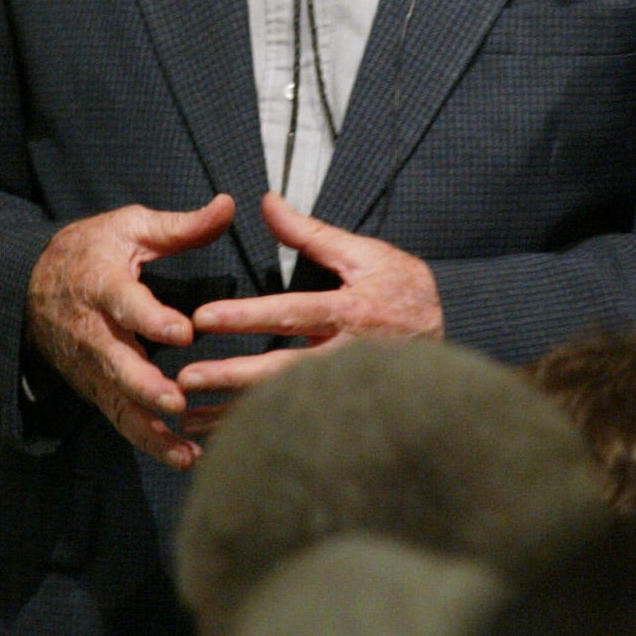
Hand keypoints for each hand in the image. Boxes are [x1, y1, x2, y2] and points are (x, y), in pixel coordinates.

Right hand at [25, 193, 234, 469]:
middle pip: (115, 362)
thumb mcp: (129, 227)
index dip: (152, 318)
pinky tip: (185, 457)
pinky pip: (121, 418)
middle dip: (144, 385)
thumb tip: (227, 205)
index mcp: (101, 283)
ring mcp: (91, 365)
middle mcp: (92, 331)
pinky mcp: (96, 388)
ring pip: (118, 401)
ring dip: (150, 428)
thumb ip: (180, 226)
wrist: (32, 285)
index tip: (185, 331)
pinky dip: (149, 440)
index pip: (124, 303)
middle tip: (175, 401)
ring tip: (185, 448)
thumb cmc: (92, 251)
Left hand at [175, 192, 442, 432]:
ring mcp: (346, 386)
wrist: (452, 333)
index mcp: (350, 311)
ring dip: (235, 411)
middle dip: (230, 376)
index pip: (289, 313)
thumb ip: (311, 233)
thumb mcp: (365, 253)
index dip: (245, 316)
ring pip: (284, 403)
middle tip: (184, 379)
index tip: (204, 318)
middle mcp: (346, 354)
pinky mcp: (345, 405)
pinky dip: (258, 427)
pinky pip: (295, 420)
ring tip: (188, 415)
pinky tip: (221, 434)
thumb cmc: (405, 288)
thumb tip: (267, 202)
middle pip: (280, 370)